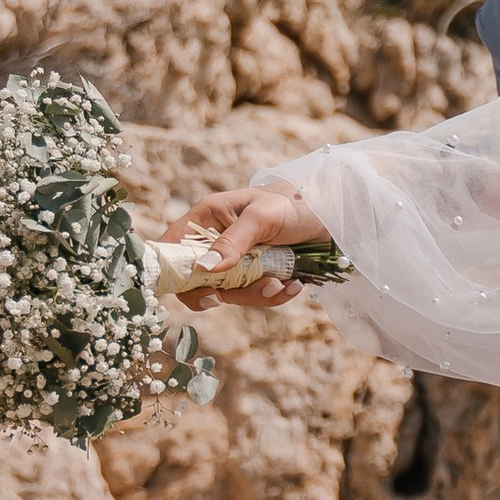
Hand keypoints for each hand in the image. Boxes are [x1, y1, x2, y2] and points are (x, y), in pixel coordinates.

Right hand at [159, 187, 331, 306]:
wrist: (327, 211)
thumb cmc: (291, 203)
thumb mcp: (262, 217)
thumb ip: (234, 241)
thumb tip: (205, 269)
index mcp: (206, 218)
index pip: (172, 248)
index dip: (174, 272)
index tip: (201, 291)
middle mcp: (214, 240)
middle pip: (197, 280)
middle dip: (226, 292)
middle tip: (257, 289)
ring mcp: (233, 259)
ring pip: (228, 293)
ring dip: (256, 294)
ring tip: (283, 283)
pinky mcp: (253, 273)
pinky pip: (252, 295)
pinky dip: (273, 295)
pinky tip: (294, 284)